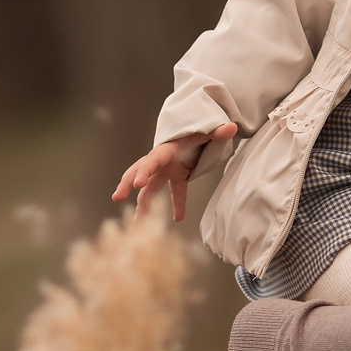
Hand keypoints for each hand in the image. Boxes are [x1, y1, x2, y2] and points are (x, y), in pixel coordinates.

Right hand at [110, 122, 237, 221]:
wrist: (198, 131)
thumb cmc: (198, 130)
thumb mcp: (207, 130)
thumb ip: (218, 130)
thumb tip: (232, 127)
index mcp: (166, 150)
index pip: (151, 160)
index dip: (143, 171)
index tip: (137, 184)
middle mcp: (161, 161)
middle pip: (139, 172)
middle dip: (126, 184)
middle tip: (117, 197)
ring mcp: (166, 170)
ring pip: (149, 188)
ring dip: (142, 203)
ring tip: (137, 223)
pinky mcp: (176, 177)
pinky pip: (172, 193)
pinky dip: (175, 205)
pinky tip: (178, 218)